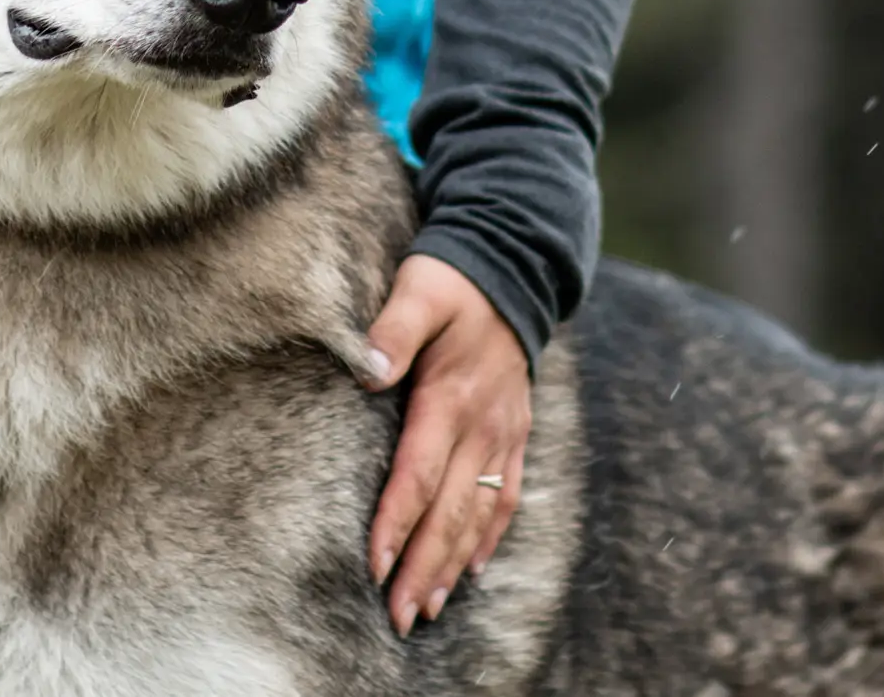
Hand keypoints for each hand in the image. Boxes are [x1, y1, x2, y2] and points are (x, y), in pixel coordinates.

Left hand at [359, 254, 532, 636]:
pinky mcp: (514, 433)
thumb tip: (368, 373)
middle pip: (450, 511)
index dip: (397, 524)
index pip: (419, 474)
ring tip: (430, 607)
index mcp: (451, 397)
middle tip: (400, 616)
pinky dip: (490, 535)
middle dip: (424, 567)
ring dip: (454, 564)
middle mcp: (482, 425)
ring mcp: (503, 434)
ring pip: (478, 514)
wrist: (513, 267)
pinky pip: (505, 496)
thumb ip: (392, 329)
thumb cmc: (453, 280)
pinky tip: (475, 568)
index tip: (376, 567)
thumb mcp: (419, 290)